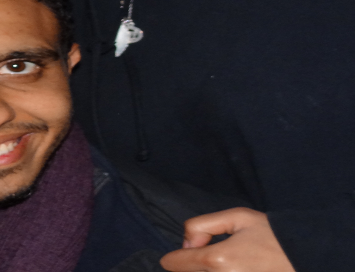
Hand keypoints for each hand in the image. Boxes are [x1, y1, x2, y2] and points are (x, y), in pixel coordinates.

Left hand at [160, 207, 295, 271]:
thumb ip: (202, 225)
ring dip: (209, 271)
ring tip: (232, 263)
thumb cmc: (275, 235)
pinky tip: (241, 268)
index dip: (179, 254)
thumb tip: (187, 243)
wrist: (310, 256)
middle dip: (194, 265)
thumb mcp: (238, 217)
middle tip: (219, 255)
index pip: (174, 263)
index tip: (194, 249)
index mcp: (217, 259)